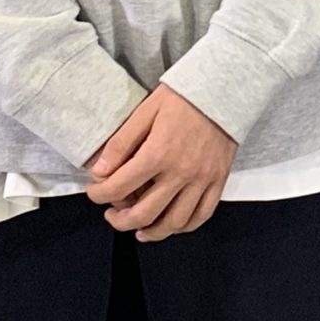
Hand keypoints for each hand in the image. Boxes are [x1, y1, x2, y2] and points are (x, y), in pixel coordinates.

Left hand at [85, 86, 236, 240]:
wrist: (225, 89)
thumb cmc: (185, 96)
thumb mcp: (146, 111)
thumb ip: (121, 143)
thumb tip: (98, 172)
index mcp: (158, 153)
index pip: (119, 187)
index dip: (98, 195)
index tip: (94, 192)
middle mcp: (181, 172)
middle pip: (144, 213)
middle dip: (120, 220)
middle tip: (112, 214)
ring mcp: (202, 179)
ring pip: (174, 222)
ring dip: (152, 232)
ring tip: (139, 229)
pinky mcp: (218, 180)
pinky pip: (202, 214)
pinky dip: (184, 226)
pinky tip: (171, 224)